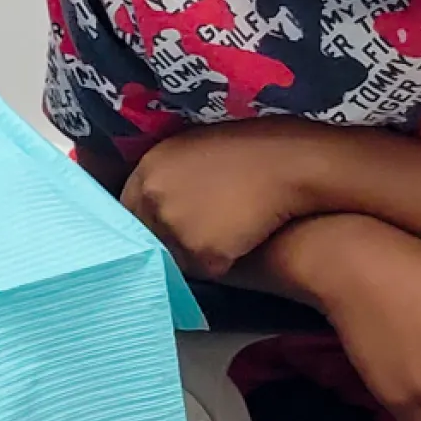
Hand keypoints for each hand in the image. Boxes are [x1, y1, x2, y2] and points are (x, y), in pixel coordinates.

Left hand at [122, 119, 340, 277]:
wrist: (291, 162)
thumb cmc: (253, 150)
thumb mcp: (195, 148)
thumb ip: (170, 175)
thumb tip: (159, 200)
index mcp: (148, 167)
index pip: (129, 209)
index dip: (148, 222)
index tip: (163, 229)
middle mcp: (152, 196)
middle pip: (148, 237)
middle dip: (168, 242)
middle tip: (198, 238)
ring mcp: (173, 225)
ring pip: (175, 258)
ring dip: (195, 255)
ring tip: (227, 236)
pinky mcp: (199, 251)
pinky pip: (204, 271)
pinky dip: (221, 266)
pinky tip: (242, 246)